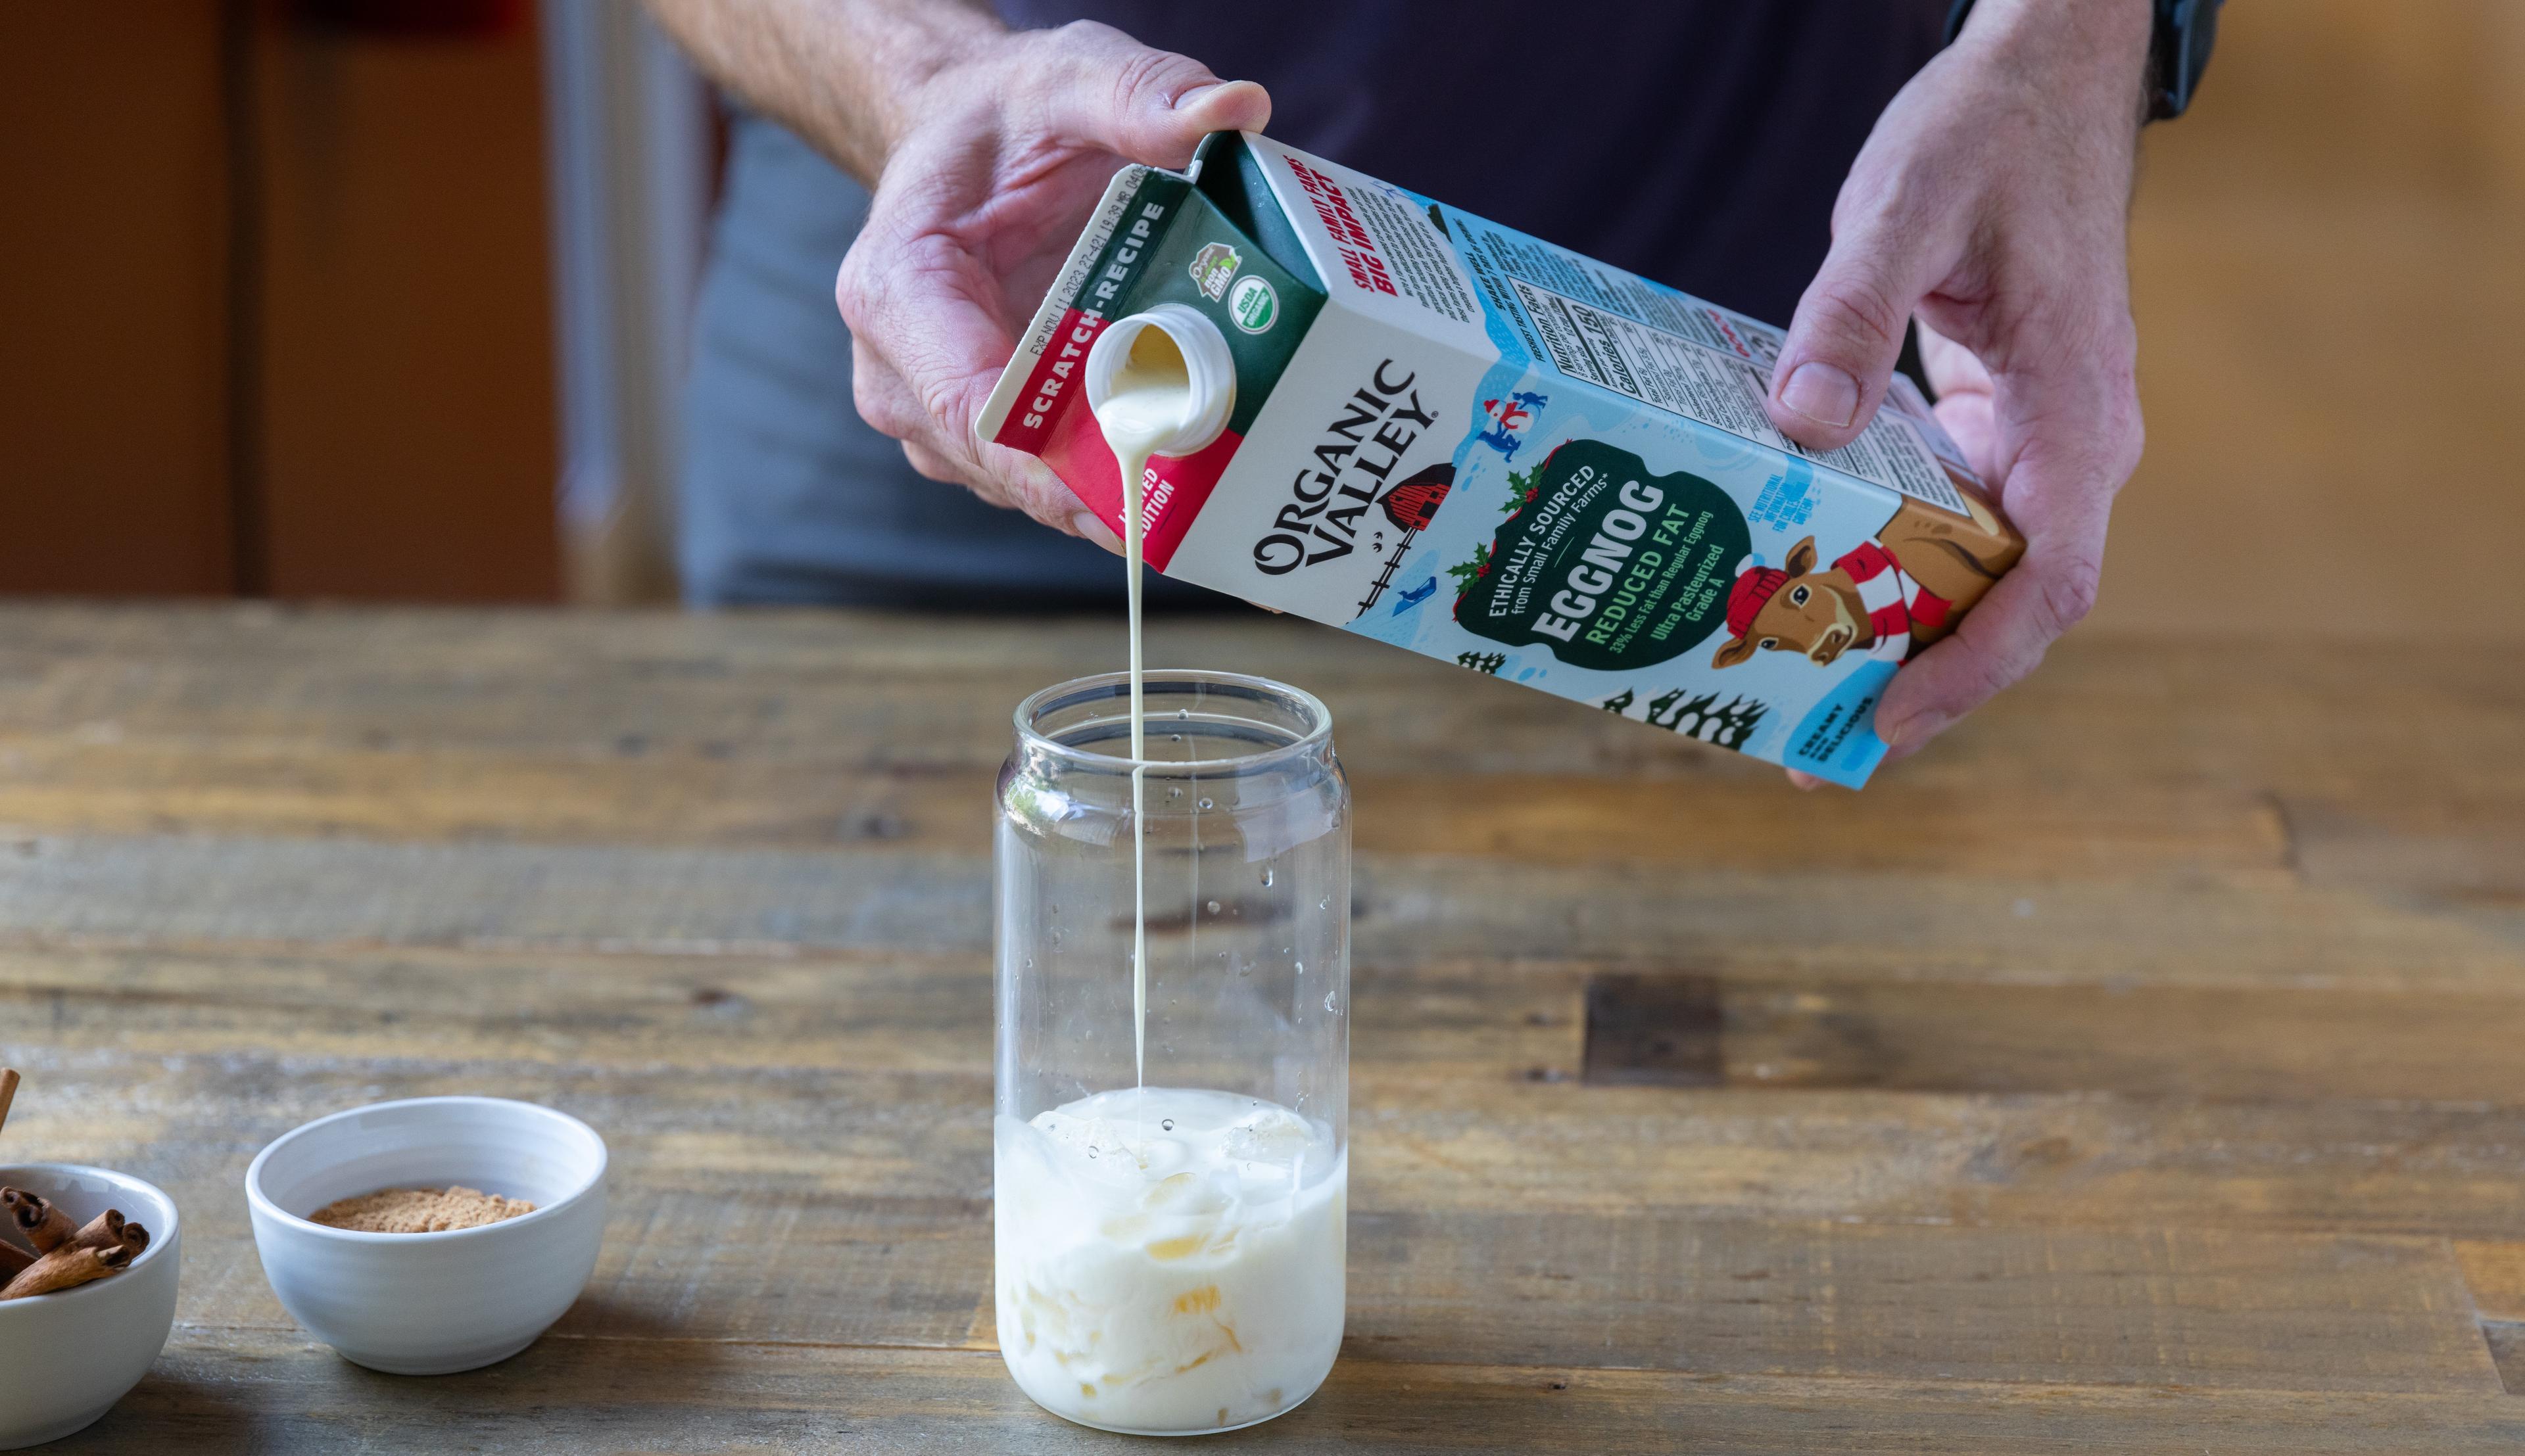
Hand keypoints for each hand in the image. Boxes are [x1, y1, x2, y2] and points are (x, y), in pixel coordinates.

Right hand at [835, 22, 1270, 539]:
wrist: (965, 137)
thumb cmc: (1006, 115)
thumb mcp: (1069, 78)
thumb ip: (1140, 93)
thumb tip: (1236, 108)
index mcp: (899, 287)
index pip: (969, 405)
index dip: (1049, 469)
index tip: (1130, 506)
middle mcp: (899, 368)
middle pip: (1001, 464)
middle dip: (1102, 490)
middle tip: (1206, 507)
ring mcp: (935, 411)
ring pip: (1024, 486)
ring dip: (1111, 492)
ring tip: (1207, 490)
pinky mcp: (977, 432)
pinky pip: (1042, 477)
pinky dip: (1106, 478)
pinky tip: (1178, 468)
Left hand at [1765, 0, 2151, 783]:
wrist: (2043, 81)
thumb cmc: (1992, 134)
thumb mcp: (1908, 206)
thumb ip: (1852, 313)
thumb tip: (1800, 426)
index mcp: (2078, 411)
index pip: (2051, 581)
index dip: (1973, 667)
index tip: (1890, 719)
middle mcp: (2069, 445)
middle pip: (2007, 603)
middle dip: (1917, 680)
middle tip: (1807, 744)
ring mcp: (2032, 439)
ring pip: (1972, 571)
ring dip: (1893, 632)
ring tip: (1792, 690)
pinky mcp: (1990, 423)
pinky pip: (1942, 519)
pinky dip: (1881, 559)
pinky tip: (1802, 578)